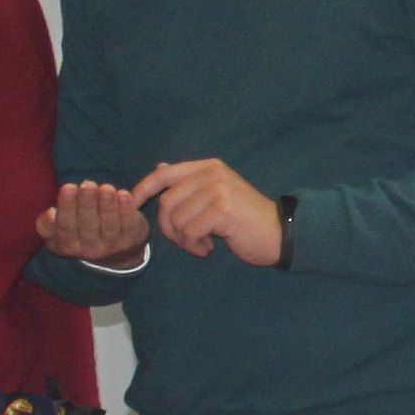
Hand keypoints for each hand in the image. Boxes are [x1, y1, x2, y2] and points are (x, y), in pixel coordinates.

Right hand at [40, 180, 147, 261]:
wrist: (116, 253)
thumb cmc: (79, 232)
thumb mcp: (57, 233)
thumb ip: (47, 224)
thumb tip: (50, 214)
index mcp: (68, 246)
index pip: (65, 228)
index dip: (67, 207)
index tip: (68, 186)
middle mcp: (91, 250)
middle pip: (88, 226)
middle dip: (87, 203)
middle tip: (87, 184)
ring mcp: (113, 246)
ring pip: (110, 225)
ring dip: (108, 205)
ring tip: (106, 187)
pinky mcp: (132, 239)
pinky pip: (129, 224)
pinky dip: (127, 209)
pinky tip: (123, 194)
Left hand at [133, 157, 283, 264]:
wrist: (279, 232)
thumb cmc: (245, 218)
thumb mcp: (216, 194)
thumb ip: (189, 182)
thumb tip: (158, 167)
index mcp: (208, 167)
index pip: (164, 174)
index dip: (143, 188)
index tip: (134, 203)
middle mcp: (211, 173)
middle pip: (166, 202)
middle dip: (169, 227)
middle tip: (186, 240)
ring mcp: (218, 189)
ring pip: (176, 219)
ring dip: (184, 239)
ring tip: (201, 244)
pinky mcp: (222, 209)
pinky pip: (189, 230)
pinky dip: (194, 245)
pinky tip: (210, 248)